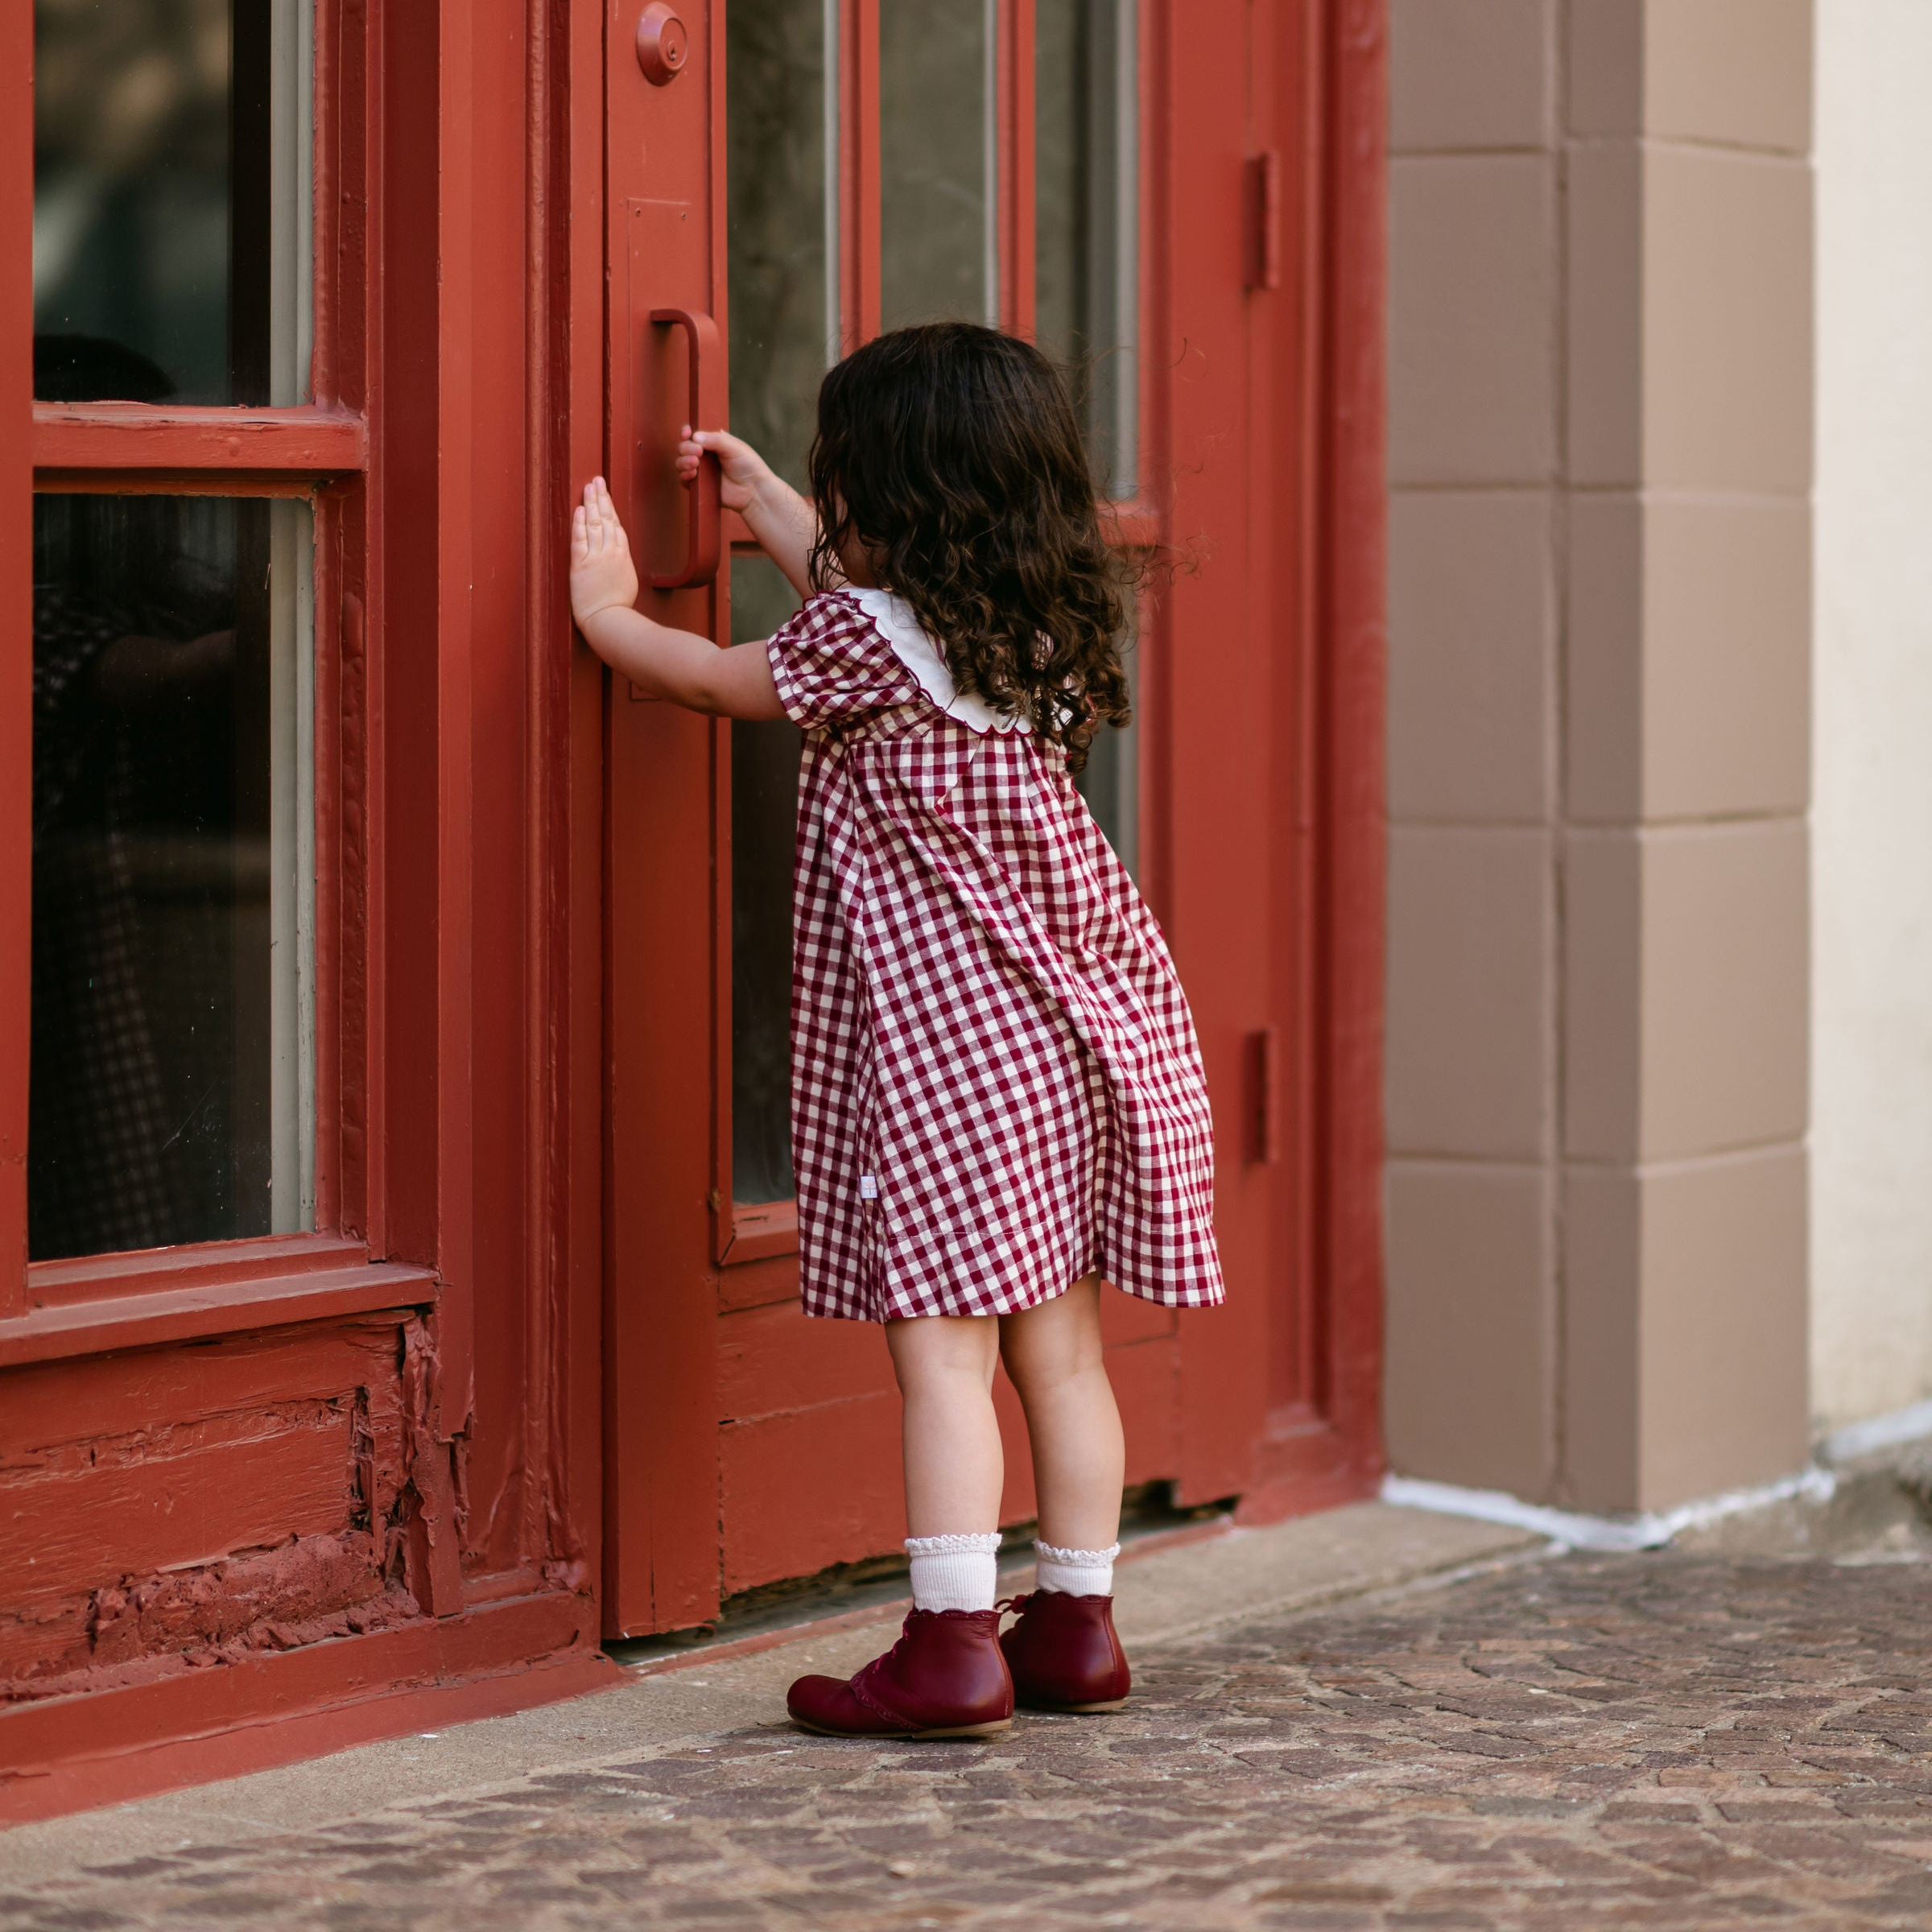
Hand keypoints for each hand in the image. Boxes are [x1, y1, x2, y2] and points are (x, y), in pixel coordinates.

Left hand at [569, 477, 638, 628]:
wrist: (610, 620)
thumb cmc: (618, 608)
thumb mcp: (627, 582)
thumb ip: (621, 566)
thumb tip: (617, 558)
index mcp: (623, 557)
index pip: (616, 526)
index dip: (611, 509)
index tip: (606, 495)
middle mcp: (611, 553)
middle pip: (607, 519)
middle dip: (602, 498)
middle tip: (597, 480)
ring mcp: (597, 558)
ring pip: (595, 524)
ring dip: (592, 504)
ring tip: (589, 486)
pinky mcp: (581, 565)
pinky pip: (580, 540)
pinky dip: (580, 523)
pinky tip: (580, 509)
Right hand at [676, 425, 770, 514]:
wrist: (754, 490)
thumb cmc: (748, 465)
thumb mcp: (733, 446)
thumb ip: (715, 439)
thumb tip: (694, 436)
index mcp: (713, 442)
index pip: (693, 435)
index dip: (686, 432)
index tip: (687, 433)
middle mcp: (704, 456)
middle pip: (684, 447)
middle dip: (686, 447)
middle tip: (698, 452)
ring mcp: (701, 471)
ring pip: (680, 462)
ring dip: (683, 461)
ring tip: (695, 463)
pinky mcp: (699, 487)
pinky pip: (684, 480)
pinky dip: (684, 475)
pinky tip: (694, 473)